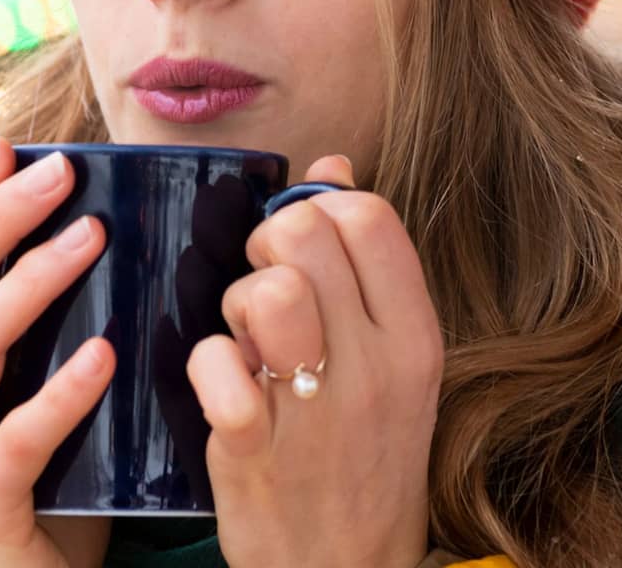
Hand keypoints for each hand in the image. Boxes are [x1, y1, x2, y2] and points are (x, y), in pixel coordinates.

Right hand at [0, 138, 113, 567]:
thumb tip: (133, 236)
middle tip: (60, 170)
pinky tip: (103, 357)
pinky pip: (16, 442)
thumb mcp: (47, 399)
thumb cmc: (56, 493)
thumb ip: (68, 331)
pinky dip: (60, 393)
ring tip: (90, 237)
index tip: (7, 146)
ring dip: (27, 283)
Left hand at [186, 155, 443, 567]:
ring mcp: (319, 410)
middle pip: (305, 234)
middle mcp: (377, 366)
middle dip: (265, 247)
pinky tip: (223, 390)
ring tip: (245, 339)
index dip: (318, 213)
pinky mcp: (256, 450)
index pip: (368, 215)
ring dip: (237, 302)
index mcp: (415, 335)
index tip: (303, 255)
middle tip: (263, 294)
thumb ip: (366, 263)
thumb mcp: (391, 360)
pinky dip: (206, 366)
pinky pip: (217, 364)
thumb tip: (332, 166)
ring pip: (268, 289)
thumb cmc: (362, 455)